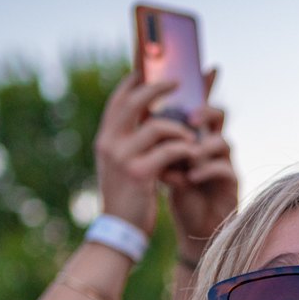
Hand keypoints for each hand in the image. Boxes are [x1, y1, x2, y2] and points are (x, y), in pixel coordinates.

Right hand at [93, 76, 200, 234]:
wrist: (120, 230)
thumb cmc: (128, 196)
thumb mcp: (122, 164)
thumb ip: (131, 141)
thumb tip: (153, 117)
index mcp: (105, 139)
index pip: (117, 100)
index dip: (132, 82)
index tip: (147, 69)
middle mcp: (109, 143)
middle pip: (135, 101)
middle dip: (158, 87)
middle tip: (178, 81)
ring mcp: (122, 157)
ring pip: (158, 126)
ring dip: (181, 129)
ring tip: (193, 137)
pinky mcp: (139, 173)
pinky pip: (169, 150)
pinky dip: (184, 150)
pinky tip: (193, 154)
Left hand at [169, 69, 238, 263]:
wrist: (193, 226)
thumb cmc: (180, 191)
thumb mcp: (164, 161)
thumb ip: (158, 140)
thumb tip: (137, 113)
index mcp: (198, 135)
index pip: (202, 104)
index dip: (207, 85)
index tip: (208, 67)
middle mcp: (214, 145)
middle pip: (220, 116)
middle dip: (206, 112)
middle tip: (191, 119)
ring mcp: (225, 162)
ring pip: (224, 142)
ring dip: (203, 146)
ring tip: (187, 156)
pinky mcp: (231, 184)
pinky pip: (224, 169)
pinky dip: (205, 170)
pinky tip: (190, 177)